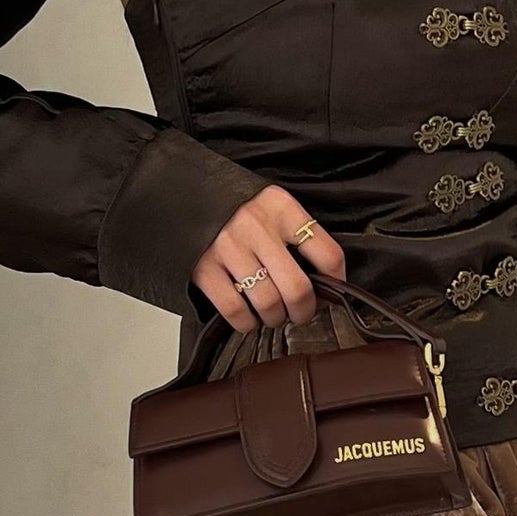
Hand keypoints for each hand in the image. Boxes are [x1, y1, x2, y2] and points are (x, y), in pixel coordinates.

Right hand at [194, 185, 345, 326]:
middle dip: (304, 311)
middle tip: (299, 313)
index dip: (335, 283)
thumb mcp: (270, 205)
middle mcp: (256, 226)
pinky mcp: (204, 268)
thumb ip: (295, 234)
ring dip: (275, 318)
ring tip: (272, 313)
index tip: (330, 293)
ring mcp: (228, 247)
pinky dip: (247, 323)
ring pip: (269, 304)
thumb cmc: (233, 206)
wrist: (181, 192)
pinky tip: (249, 315)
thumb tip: (323, 281)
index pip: (327, 254)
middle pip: (298, 289)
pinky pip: (236, 311)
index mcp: (280, 207)